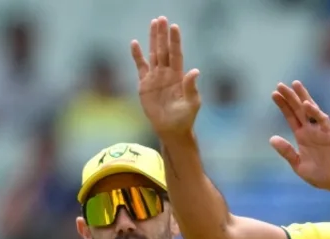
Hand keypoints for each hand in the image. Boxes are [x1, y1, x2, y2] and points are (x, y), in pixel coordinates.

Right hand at [131, 16, 200, 137]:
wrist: (171, 129)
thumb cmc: (185, 118)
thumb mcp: (192, 103)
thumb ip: (191, 87)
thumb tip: (194, 71)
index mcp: (179, 76)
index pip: (176, 54)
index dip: (175, 41)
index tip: (174, 27)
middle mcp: (167, 73)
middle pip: (164, 50)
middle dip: (163, 34)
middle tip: (161, 19)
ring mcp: (156, 77)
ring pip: (154, 54)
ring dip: (152, 39)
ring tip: (153, 23)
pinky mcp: (145, 85)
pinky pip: (140, 67)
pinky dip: (137, 56)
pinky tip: (135, 44)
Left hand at [269, 81, 329, 193]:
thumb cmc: (320, 175)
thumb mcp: (298, 164)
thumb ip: (286, 151)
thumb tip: (272, 138)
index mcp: (302, 136)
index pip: (291, 117)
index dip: (283, 105)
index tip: (274, 94)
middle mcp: (311, 131)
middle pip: (298, 110)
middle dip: (290, 97)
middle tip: (280, 84)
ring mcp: (321, 131)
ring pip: (311, 110)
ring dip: (303, 97)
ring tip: (295, 84)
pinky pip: (322, 121)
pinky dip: (315, 112)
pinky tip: (306, 104)